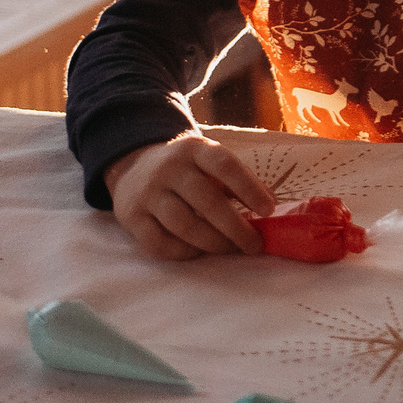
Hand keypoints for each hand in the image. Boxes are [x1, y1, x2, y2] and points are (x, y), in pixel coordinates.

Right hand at [106, 134, 273, 260]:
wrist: (133, 169)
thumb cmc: (187, 171)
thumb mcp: (210, 163)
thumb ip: (239, 180)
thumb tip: (271, 204)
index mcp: (194, 150)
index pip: (224, 166)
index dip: (249, 188)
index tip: (269, 210)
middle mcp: (169, 169)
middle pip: (206, 201)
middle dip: (235, 228)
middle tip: (254, 245)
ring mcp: (147, 193)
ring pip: (184, 226)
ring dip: (213, 243)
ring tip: (231, 249)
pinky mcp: (131, 218)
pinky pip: (160, 243)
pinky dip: (184, 252)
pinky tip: (198, 251)